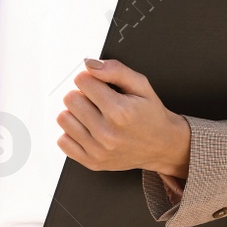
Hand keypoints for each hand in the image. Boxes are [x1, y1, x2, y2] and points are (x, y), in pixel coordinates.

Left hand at [57, 57, 191, 176]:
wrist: (163, 146)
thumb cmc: (150, 114)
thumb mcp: (141, 85)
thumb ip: (116, 70)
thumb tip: (89, 64)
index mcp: (119, 111)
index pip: (81, 81)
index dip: (91, 79)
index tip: (101, 86)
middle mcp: (107, 133)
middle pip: (70, 99)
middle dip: (82, 95)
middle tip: (98, 102)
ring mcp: (98, 150)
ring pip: (63, 118)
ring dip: (75, 114)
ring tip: (93, 116)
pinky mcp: (91, 162)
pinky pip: (63, 141)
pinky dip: (72, 133)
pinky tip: (89, 131)